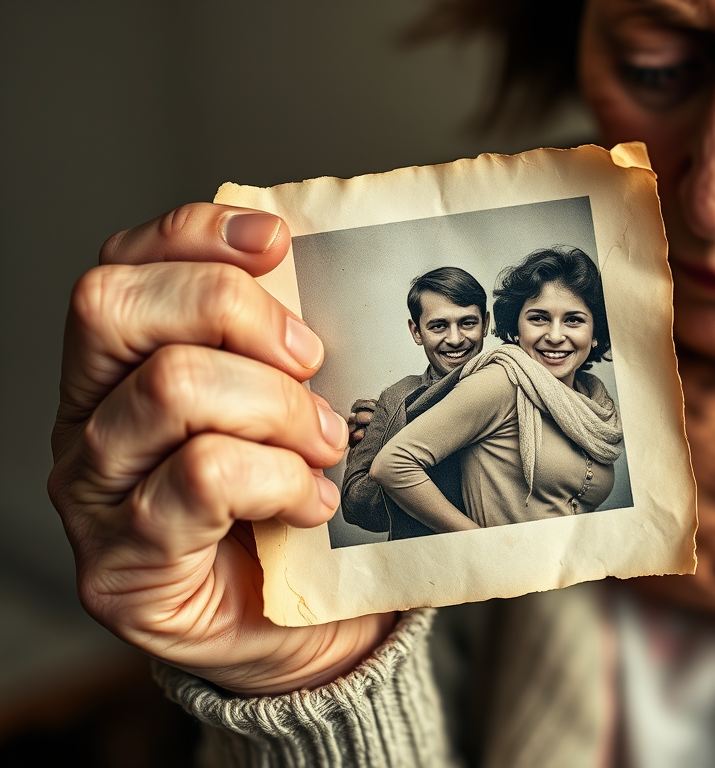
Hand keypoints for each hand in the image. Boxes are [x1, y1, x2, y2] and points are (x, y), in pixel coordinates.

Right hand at [48, 204, 394, 695]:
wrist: (286, 627)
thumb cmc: (285, 505)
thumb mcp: (283, 408)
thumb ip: (278, 347)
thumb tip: (312, 272)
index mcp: (117, 367)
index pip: (124, 265)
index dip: (194, 234)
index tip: (277, 240)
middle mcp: (85, 420)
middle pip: (117, 306)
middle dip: (235, 312)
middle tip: (310, 358)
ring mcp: (93, 493)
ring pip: (171, 387)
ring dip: (276, 405)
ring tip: (323, 443)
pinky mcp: (123, 563)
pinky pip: (204, 479)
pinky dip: (278, 478)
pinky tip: (312, 501)